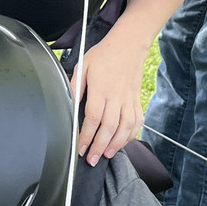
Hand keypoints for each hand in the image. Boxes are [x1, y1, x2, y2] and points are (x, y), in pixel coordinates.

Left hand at [70, 36, 147, 165]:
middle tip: (91, 159)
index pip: (93, 117)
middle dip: (99, 146)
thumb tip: (69, 103)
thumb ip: (75, 85)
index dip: (86, 135)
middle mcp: (116, 96)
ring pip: (125, 127)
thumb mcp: (83, 65)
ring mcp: (129, 99)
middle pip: (109, 127)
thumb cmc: (104, 55)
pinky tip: (123, 142)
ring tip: (106, 154)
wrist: (128, 46)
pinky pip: (137, 121)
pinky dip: (131, 135)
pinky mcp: (137, 100)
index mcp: (100, 88)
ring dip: (116, 144)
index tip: (80, 147)